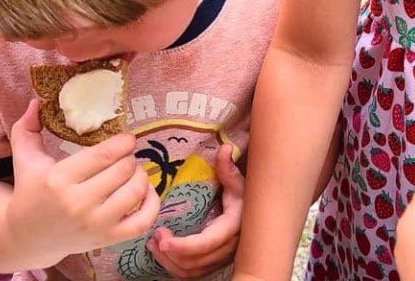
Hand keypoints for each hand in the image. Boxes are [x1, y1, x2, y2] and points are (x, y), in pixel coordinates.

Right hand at [6, 100, 159, 267]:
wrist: (28, 238)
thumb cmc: (31, 193)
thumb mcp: (26, 160)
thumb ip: (28, 129)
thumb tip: (37, 101)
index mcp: (59, 180)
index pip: (105, 154)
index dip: (123, 142)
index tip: (126, 139)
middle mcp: (79, 204)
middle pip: (124, 170)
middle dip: (129, 158)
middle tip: (125, 156)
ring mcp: (96, 224)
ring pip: (137, 190)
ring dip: (141, 175)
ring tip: (132, 171)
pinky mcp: (109, 239)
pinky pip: (144, 220)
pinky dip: (152, 203)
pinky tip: (146, 191)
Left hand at [146, 144, 244, 277]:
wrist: (261, 218)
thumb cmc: (247, 197)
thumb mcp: (240, 183)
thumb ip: (228, 169)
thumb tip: (223, 147)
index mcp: (233, 229)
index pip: (206, 244)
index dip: (183, 246)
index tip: (161, 238)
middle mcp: (228, 249)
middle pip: (194, 262)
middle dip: (170, 253)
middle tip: (154, 235)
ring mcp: (221, 260)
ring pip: (190, 272)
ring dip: (168, 262)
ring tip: (153, 244)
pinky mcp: (214, 264)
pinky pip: (191, 275)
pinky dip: (174, 267)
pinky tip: (162, 252)